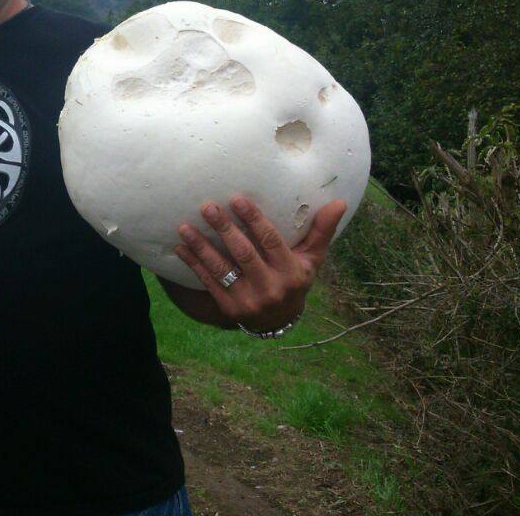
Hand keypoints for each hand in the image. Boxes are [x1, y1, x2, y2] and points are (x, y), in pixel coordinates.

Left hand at [174, 196, 346, 332]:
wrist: (279, 321)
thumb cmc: (295, 278)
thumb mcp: (312, 258)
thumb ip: (322, 230)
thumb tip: (340, 201)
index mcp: (291, 272)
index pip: (270, 241)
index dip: (253, 219)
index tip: (236, 198)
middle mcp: (270, 288)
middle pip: (243, 253)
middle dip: (224, 228)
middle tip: (207, 206)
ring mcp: (248, 301)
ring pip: (222, 269)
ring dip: (201, 247)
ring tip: (184, 227)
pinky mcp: (229, 309)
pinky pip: (208, 283)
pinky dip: (193, 265)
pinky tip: (179, 247)